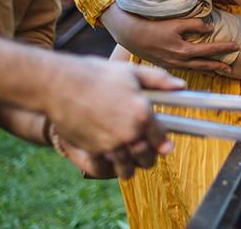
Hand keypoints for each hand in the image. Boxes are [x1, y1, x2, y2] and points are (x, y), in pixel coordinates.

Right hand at [40, 56, 182, 177]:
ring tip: (130, 162)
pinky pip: (107, 168)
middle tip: (147, 155)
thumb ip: (159, 80)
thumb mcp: (131, 72)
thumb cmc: (96, 75)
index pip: (162, 139)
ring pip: (128, 168)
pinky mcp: (92, 150)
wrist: (59, 84)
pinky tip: (111, 161)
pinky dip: (110, 168)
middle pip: (147, 158)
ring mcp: (111, 144)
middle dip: (149, 158)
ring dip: (130, 167)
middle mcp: (130, 132)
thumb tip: (181, 86)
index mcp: (143, 113)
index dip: (164, 143)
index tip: (164, 146)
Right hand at [101, 4, 236, 73]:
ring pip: (195, 70)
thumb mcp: (176, 22)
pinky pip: (185, 69)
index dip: (224, 47)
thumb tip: (210, 28)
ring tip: (219, 72)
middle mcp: (180, 61)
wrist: (132, 35)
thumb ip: (194, 24)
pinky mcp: (166, 65)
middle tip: (231, 68)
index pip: (209, 50)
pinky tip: (198, 69)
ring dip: (208, 70)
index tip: (236, 45)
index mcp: (184, 51)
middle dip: (219, 66)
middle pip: (204, 65)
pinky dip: (195, 70)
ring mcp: (172, 65)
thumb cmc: (153, 26)